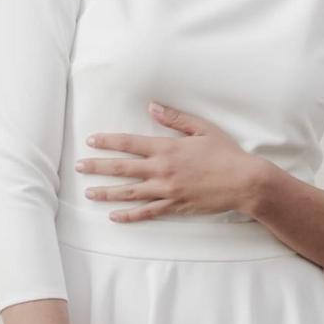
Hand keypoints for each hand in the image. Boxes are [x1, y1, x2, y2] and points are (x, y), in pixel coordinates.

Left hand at [76, 101, 259, 221]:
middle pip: (122, 169)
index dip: (108, 142)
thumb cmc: (226, 153)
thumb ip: (174, 119)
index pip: (129, 143)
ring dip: (106, 193)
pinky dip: (129, 215)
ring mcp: (167, 190)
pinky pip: (147, 212)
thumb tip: (151, 107)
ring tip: (89, 193)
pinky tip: (114, 216)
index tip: (91, 141)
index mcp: (167, 148)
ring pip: (129, 193)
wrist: (244, 182)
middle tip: (79, 167)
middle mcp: (162, 170)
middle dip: (98, 167)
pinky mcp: (175, 206)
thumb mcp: (202, 129)